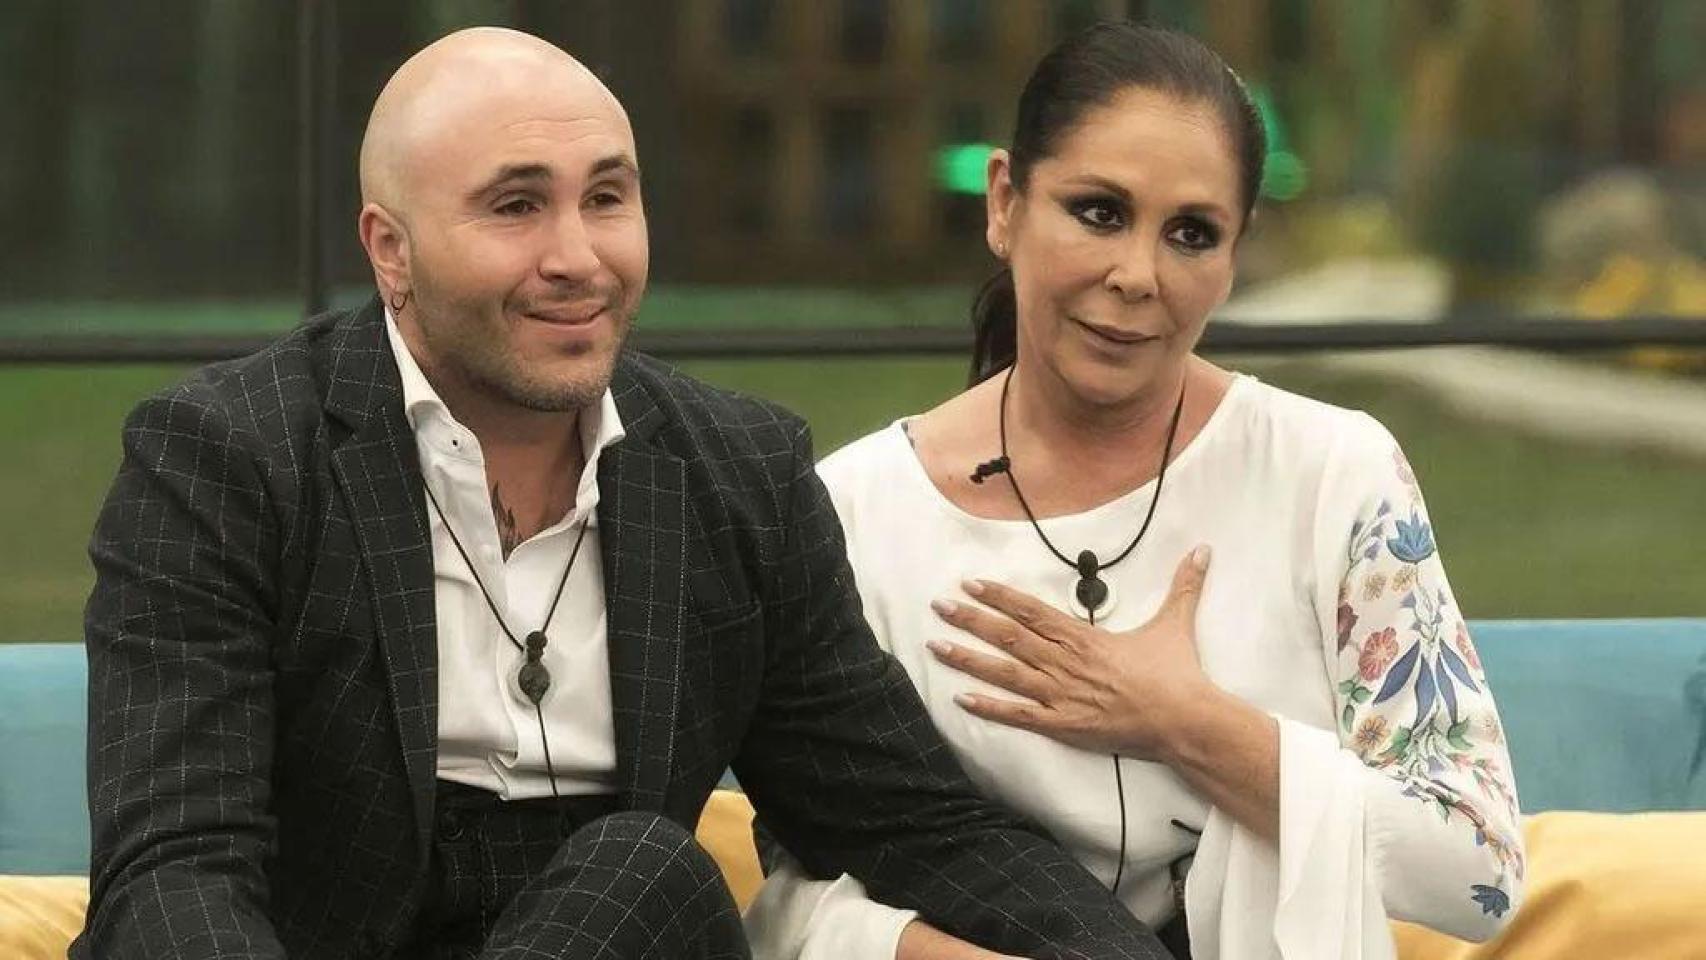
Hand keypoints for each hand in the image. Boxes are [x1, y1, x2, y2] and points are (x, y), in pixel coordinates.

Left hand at [927, 545, 1212, 759]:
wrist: (1185, 720)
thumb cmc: (1177, 674)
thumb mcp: (1174, 623)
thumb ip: (1183, 585)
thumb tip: (1204, 550)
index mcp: (1083, 637)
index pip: (1032, 610)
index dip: (999, 596)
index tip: (972, 584)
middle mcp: (1065, 662)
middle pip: (1008, 636)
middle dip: (971, 619)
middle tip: (939, 606)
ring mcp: (1061, 694)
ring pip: (1005, 673)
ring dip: (969, 659)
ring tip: (937, 646)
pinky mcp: (1064, 725)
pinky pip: (1019, 715)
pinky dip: (990, 707)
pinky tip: (962, 699)